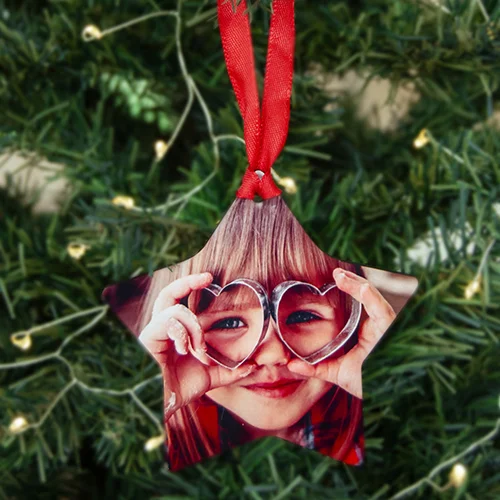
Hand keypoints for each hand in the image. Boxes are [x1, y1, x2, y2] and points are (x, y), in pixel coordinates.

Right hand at [138, 272, 256, 420]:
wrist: (161, 406)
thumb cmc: (178, 390)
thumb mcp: (210, 378)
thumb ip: (230, 371)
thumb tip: (253, 366)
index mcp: (175, 332)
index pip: (178, 300)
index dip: (189, 284)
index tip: (209, 278)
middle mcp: (162, 328)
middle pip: (167, 293)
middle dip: (187, 281)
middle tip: (207, 277)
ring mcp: (153, 333)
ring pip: (176, 310)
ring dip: (194, 329)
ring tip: (200, 351)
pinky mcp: (147, 339)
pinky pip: (167, 322)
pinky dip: (183, 334)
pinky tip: (186, 350)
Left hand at [287, 268, 395, 398]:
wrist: (381, 397)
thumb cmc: (365, 383)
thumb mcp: (337, 373)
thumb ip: (315, 368)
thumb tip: (290, 364)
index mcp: (367, 331)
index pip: (361, 304)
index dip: (351, 288)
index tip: (334, 277)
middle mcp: (377, 326)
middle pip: (368, 296)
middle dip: (353, 282)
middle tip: (336, 272)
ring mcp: (385, 328)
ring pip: (374, 298)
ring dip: (358, 285)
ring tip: (341, 276)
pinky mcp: (389, 331)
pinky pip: (382, 311)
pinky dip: (371, 298)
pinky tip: (361, 288)